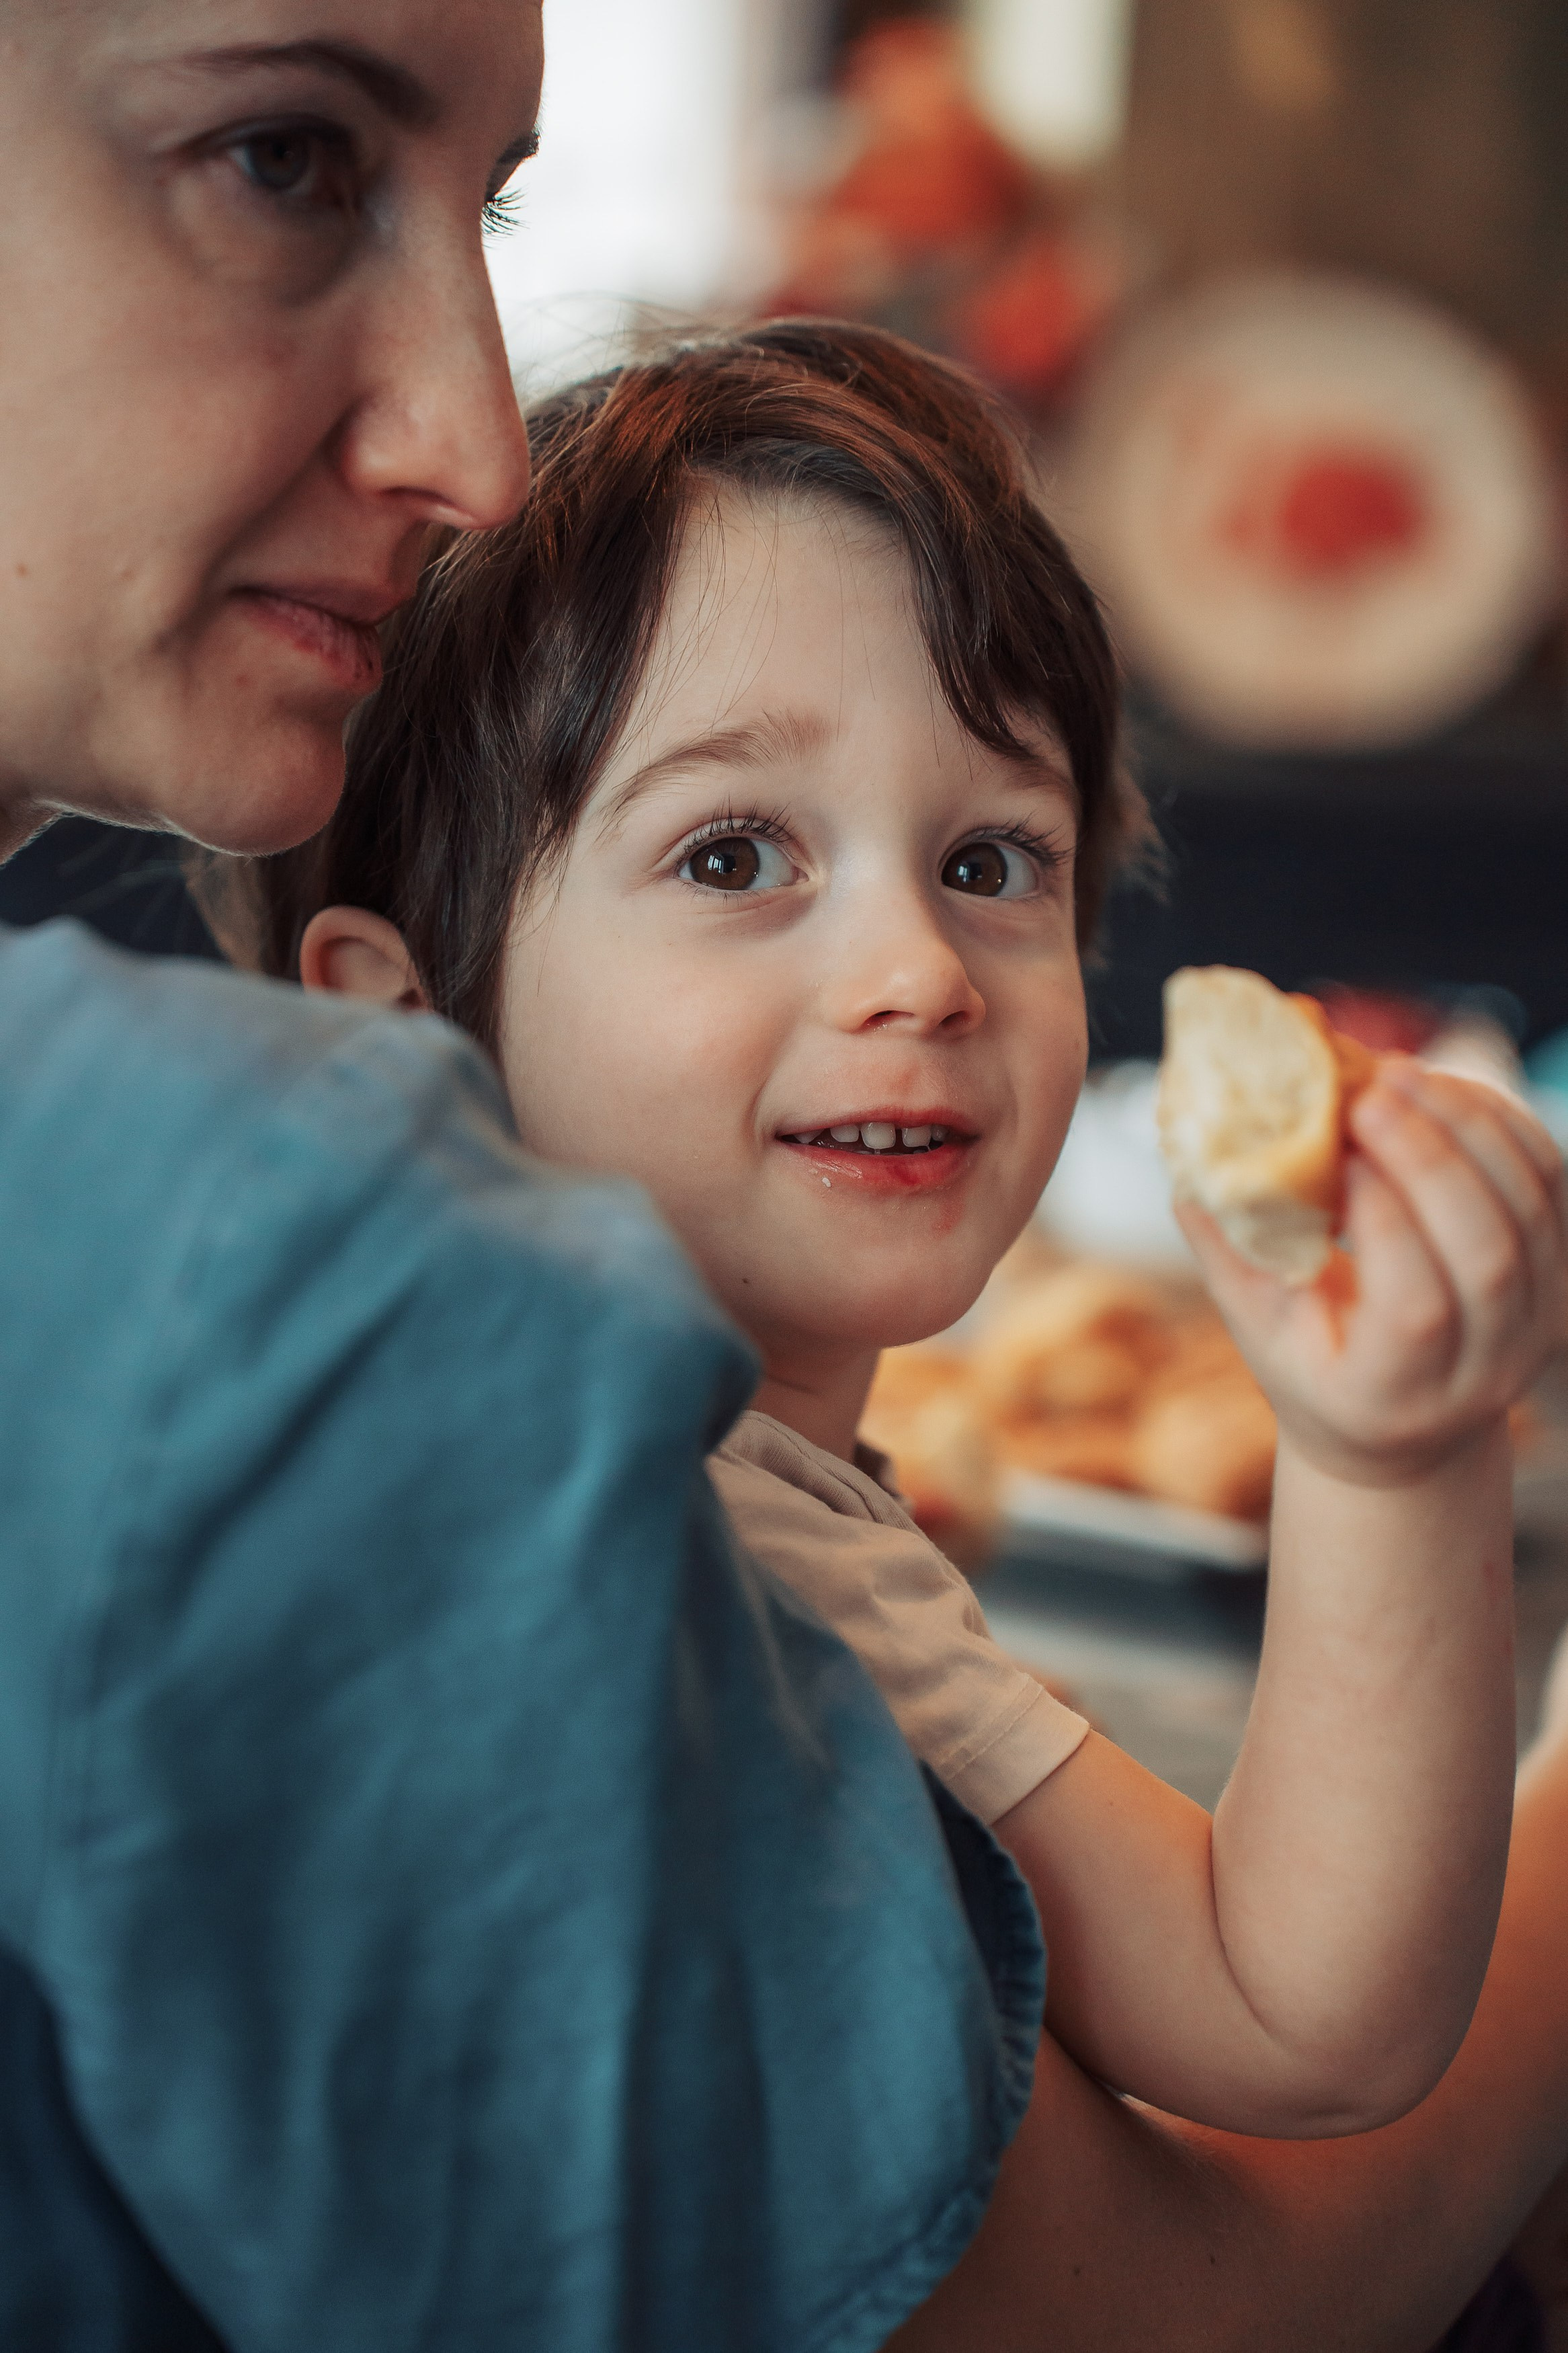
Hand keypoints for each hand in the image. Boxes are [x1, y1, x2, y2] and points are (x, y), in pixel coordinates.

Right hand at [1175, 1060, 1567, 1486]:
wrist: (1406, 1426)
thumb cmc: (1315, 1368)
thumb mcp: (1258, 1330)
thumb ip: (1226, 1248)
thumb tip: (1188, 1154)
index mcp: (1398, 1397)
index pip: (1415, 1305)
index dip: (1382, 1217)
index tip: (1333, 1147)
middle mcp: (1486, 1369)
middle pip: (1486, 1251)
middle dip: (1430, 1156)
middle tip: (1370, 1090)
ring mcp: (1538, 1324)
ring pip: (1528, 1209)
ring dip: (1467, 1126)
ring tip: (1400, 1075)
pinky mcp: (1563, 1277)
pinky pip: (1549, 1185)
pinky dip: (1500, 1125)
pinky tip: (1443, 1090)